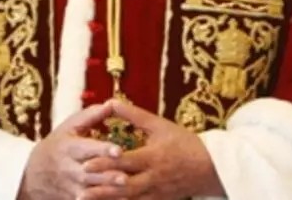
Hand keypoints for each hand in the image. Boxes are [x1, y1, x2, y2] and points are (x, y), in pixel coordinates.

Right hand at [17, 102, 125, 199]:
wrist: (31, 174)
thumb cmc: (57, 146)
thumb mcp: (68, 127)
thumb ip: (90, 116)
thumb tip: (111, 104)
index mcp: (68, 147)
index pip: (86, 149)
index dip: (102, 149)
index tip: (119, 150)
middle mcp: (69, 168)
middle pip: (90, 173)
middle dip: (107, 176)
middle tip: (126, 177)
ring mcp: (72, 187)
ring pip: (91, 191)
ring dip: (107, 192)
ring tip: (126, 189)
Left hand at [81, 101, 223, 198]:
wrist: (212, 167)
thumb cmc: (185, 143)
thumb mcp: (160, 125)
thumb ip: (134, 115)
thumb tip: (111, 101)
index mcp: (153, 157)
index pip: (125, 162)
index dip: (105, 163)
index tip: (85, 164)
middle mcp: (154, 177)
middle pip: (124, 186)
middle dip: (101, 189)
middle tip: (79, 189)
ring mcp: (157, 192)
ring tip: (85, 199)